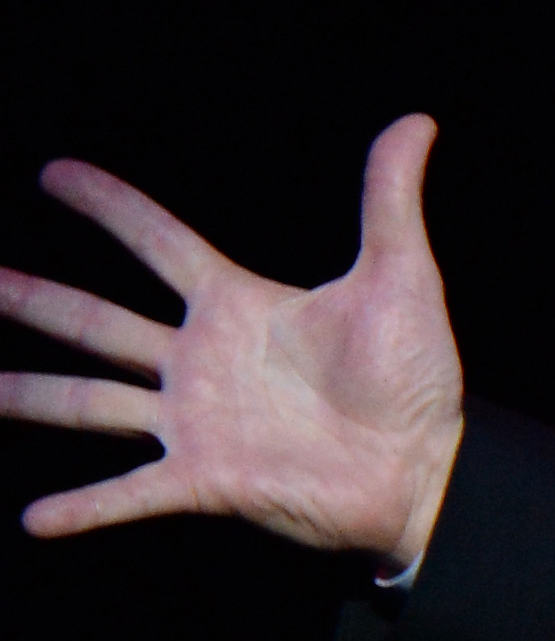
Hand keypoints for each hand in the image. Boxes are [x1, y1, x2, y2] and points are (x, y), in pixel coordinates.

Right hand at [3, 114, 468, 565]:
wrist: (429, 469)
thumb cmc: (414, 379)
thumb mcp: (401, 278)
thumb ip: (391, 200)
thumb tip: (418, 122)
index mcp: (237, 306)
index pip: (158, 242)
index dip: (110, 205)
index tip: (52, 174)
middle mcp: (201, 361)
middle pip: (95, 320)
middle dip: (32, 299)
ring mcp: (197, 420)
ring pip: (89, 399)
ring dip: (28, 395)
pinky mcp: (208, 478)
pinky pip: (133, 493)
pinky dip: (85, 507)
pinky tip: (35, 519)